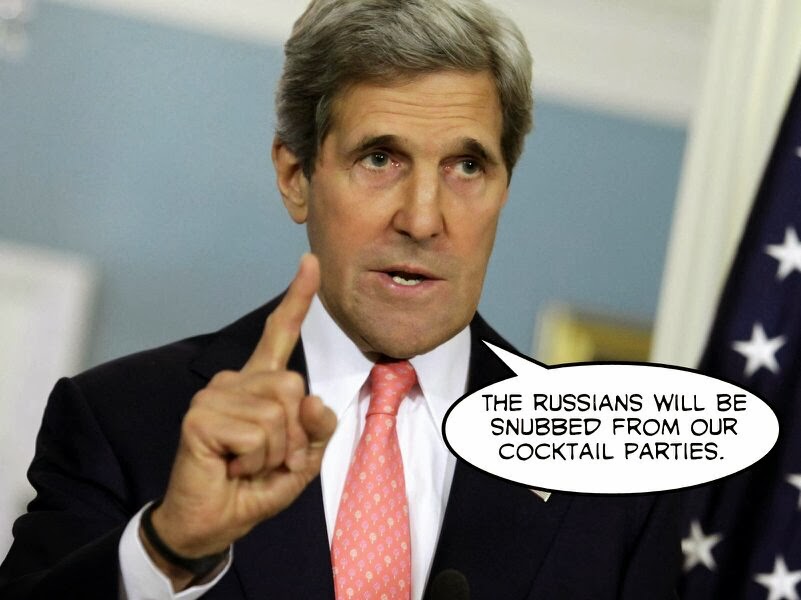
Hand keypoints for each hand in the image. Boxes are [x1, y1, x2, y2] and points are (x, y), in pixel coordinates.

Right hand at [144, 254, 336, 584]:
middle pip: (293, 387)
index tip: (309, 262)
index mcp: (258, 384)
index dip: (297, 299)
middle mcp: (234, 381)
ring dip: (273, 453)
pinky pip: (257, 434)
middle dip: (293, 436)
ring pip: (278, 414)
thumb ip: (316, 429)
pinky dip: (255, 461)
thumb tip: (313, 400)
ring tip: (245, 464)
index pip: (279, 335)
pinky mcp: (200, 416)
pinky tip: (231, 467)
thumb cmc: (253, 486)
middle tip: (266, 459)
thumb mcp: (300, 460)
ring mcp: (214, 395)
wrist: (212, 522)